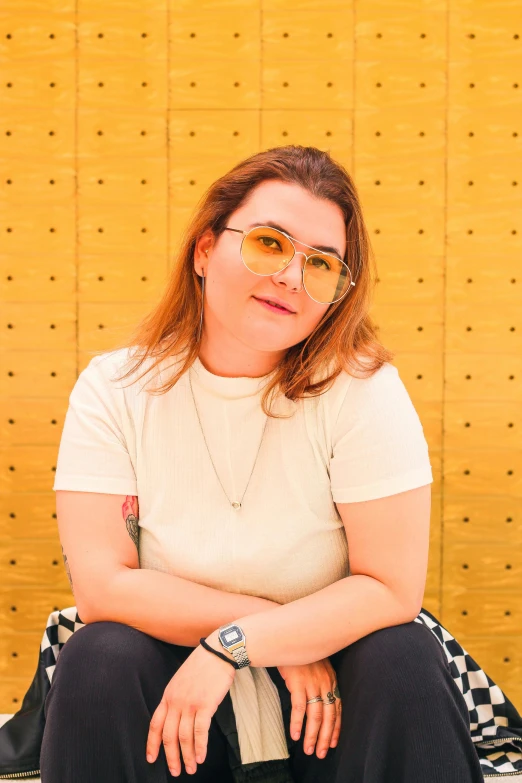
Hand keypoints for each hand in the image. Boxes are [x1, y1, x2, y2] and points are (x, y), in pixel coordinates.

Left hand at [146, 643, 235, 775]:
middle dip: (171, 757)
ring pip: (184, 737)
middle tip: (175, 771)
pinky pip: (201, 731)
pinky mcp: (205, 704)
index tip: (151, 758)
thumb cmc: (202, 665)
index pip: (155, 724)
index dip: (152, 744)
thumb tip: (175, 716)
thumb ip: (176, 697)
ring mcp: (190, 703)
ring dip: (187, 756)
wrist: (218, 652)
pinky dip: (200, 747)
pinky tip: (201, 757)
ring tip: (191, 768)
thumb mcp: (181, 679)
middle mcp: (176, 701)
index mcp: (168, 695)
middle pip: (169, 736)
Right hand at [277, 658, 340, 759]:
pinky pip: (299, 708)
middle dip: (325, 737)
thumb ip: (320, 681)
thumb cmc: (300, 652)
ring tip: (308, 750)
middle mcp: (325, 683)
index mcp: (331, 679)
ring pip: (315, 715)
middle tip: (320, 753)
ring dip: (312, 735)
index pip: (337, 708)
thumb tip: (318, 698)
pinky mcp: (298, 683)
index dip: (336, 728)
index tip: (332, 743)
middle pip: (328, 716)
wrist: (288, 637)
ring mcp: (312, 683)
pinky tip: (296, 735)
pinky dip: (298, 723)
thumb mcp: (316, 665)